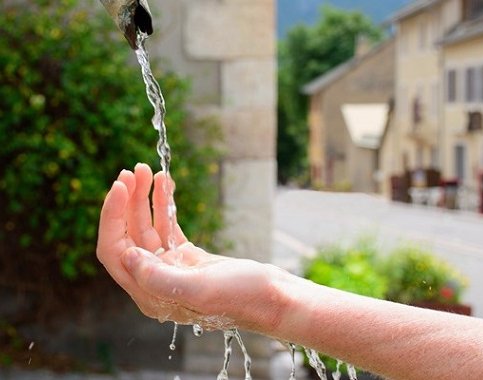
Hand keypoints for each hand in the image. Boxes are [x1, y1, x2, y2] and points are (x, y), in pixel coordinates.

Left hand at [96, 164, 282, 330]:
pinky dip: (164, 204)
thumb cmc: (243, 297)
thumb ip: (159, 278)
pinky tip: (164, 183)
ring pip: (148, 227)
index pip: (116, 252)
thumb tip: (128, 256)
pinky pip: (168, 226)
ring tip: (146, 170)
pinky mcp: (189, 258)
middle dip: (128, 201)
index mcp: (151, 295)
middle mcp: (156, 282)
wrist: (275, 298)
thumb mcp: (201, 288)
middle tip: (133, 170)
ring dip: (144, 198)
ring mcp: (173, 268)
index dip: (112, 217)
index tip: (120, 186)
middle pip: (129, 236)